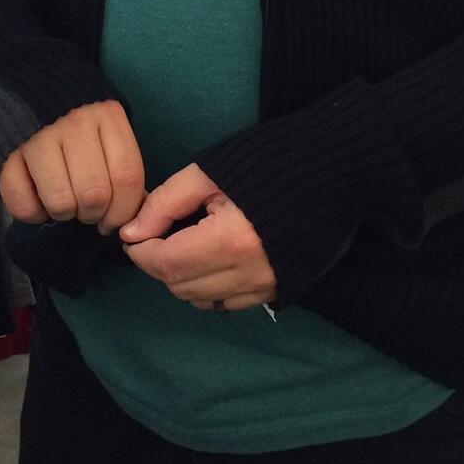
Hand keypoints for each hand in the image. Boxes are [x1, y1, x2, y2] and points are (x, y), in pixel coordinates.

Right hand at [0, 101, 145, 235]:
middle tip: (87, 210)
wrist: (34, 99)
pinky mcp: (8, 156)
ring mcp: (38, 137)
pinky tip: (38, 199)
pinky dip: (33, 215)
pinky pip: (25, 207)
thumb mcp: (112, 140)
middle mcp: (74, 123)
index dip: (123, 211)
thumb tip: (133, 219)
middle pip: (94, 194)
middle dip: (93, 215)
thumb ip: (125, 174)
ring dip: (64, 215)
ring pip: (60, 204)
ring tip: (64, 201)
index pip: (126, 176)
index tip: (112, 221)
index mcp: (107, 116)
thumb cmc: (83, 131)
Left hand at [120, 164, 276, 311]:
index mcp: (231, 241)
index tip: (134, 233)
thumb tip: (131, 233)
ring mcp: (266, 287)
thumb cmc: (267, 161)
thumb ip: (164, 204)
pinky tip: (211, 258)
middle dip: (159, 263)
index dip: (140, 252)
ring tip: (185, 243)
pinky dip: (208, 286)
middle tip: (157, 233)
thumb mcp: (207, 172)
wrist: (331, 169)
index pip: (166, 264)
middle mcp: (250, 274)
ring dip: (182, 277)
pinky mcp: (278, 291)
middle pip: (180, 286)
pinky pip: (227, 303)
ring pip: (201, 300)